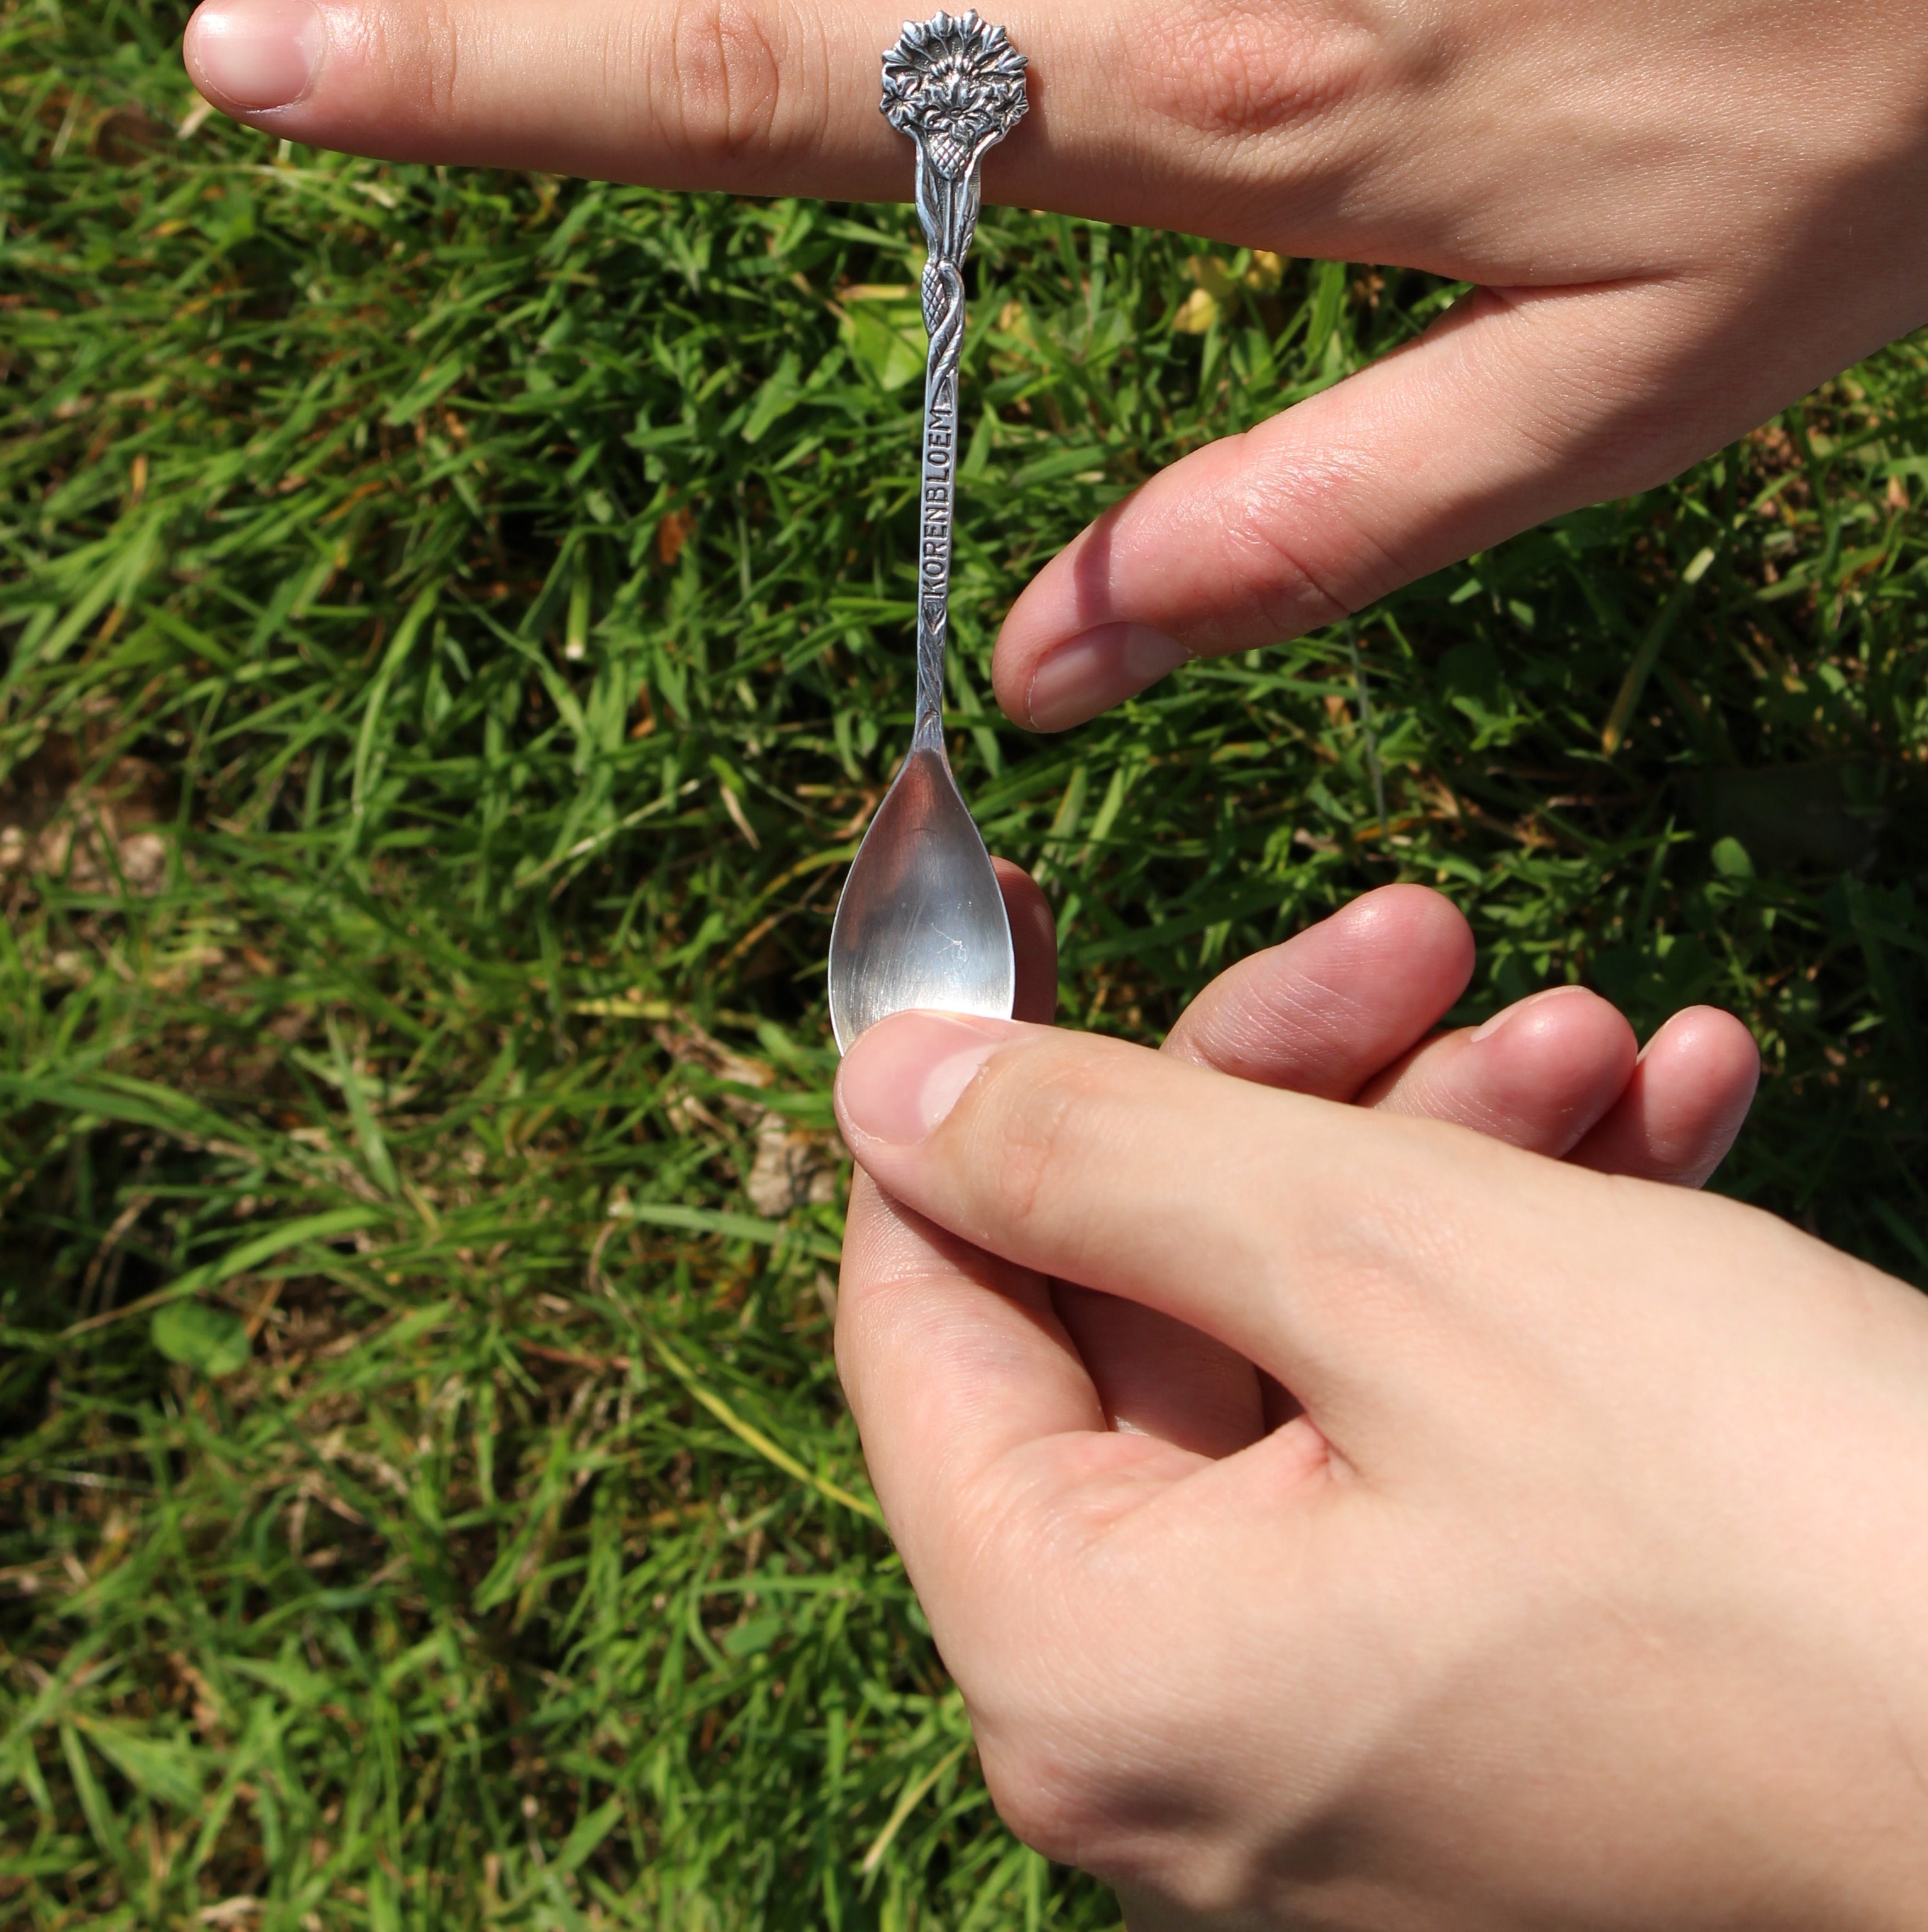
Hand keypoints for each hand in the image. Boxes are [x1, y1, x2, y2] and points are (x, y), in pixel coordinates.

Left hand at [833, 1010, 1927, 1931]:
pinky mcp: (1490, 1704)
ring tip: (1613, 1035)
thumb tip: (879, 1086)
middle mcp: (1178, 1737)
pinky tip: (1676, 1114)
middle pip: (1145, 1307)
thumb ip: (1094, 1155)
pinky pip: (1440, 1444)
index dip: (966, 1079)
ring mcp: (1338, 1733)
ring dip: (1458, 1156)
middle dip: (1304, 1095)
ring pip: (1317, 1350)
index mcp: (1084, 1665)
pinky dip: (1543, 1272)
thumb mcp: (1390, 1259)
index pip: (925, 1306)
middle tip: (1439, 938)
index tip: (1028, 894)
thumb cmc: (1754, 1511)